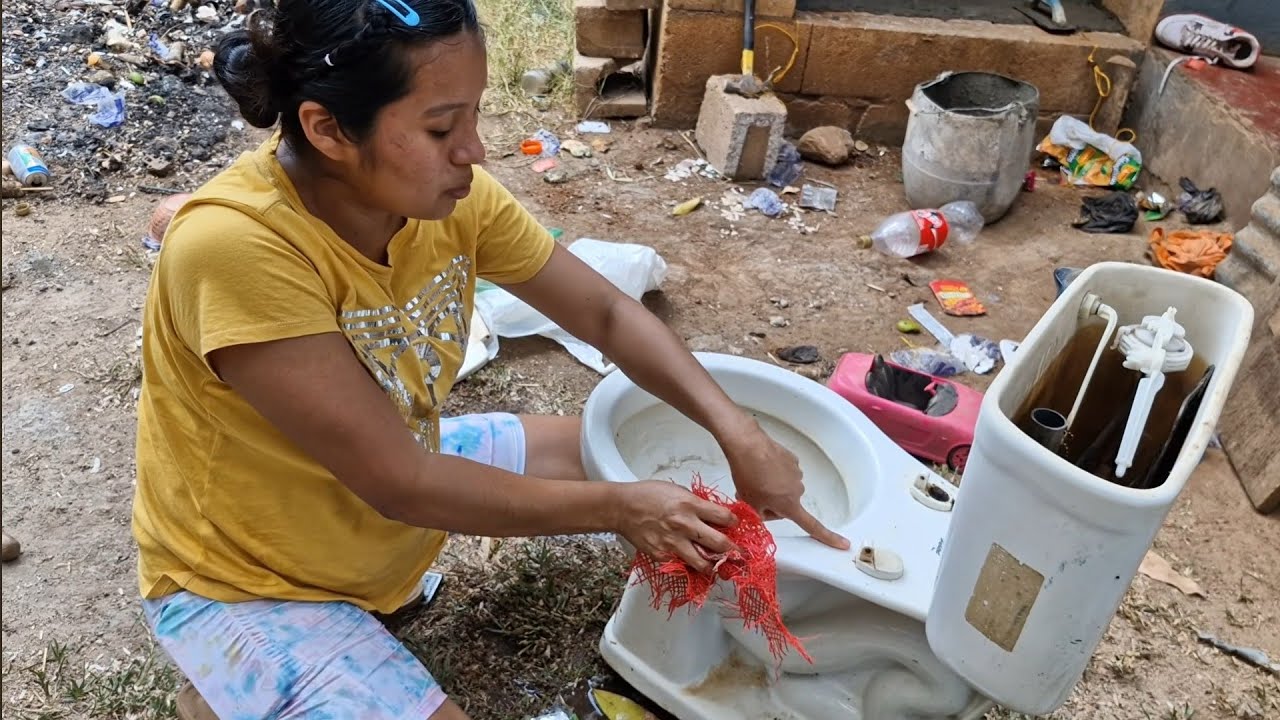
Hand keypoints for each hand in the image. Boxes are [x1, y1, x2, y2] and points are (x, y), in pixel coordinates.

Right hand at [613, 480, 738, 573]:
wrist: (622, 507)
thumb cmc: (647, 495)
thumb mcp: (678, 491)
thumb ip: (696, 504)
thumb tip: (713, 516)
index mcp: (690, 505)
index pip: (724, 517)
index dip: (734, 523)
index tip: (735, 526)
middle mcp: (684, 525)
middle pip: (720, 544)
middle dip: (733, 550)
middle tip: (737, 553)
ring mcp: (673, 543)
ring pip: (703, 563)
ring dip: (713, 565)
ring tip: (717, 566)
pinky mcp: (662, 555)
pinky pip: (681, 566)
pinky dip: (688, 566)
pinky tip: (691, 562)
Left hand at [722, 421, 850, 550]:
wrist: (748, 446)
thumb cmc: (748, 476)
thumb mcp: (750, 504)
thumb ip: (761, 516)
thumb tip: (764, 513)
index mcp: (790, 505)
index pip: (812, 526)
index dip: (829, 537)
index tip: (843, 544)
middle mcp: (798, 490)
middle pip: (789, 504)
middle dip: (774, 502)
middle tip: (755, 494)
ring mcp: (796, 473)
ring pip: (785, 487)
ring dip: (773, 486)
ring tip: (755, 478)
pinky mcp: (792, 459)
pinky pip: (784, 471)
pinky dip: (774, 471)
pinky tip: (761, 467)